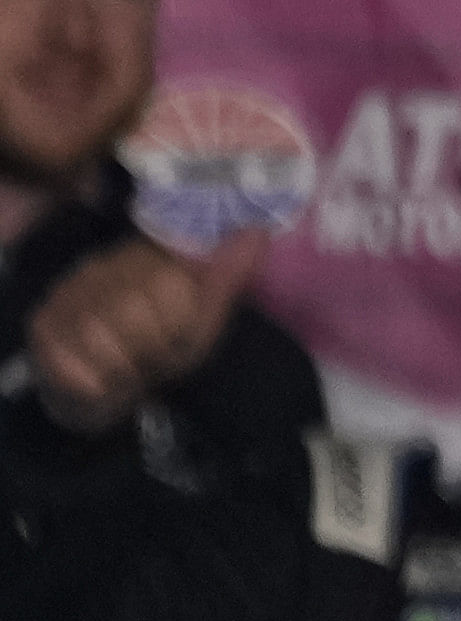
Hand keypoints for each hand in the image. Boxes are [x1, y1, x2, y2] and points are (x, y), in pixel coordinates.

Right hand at [26, 231, 252, 432]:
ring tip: (124, 365)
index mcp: (140, 259)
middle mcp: (96, 267)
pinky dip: (95, 382)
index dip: (178, 323)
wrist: (110, 392)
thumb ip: (227, 277)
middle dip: (150, 347)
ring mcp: (64, 295)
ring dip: (122, 366)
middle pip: (133, 312)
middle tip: (147, 355)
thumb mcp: (203, 320)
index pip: (169, 286)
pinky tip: (96, 377)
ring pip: (99, 337)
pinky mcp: (41, 327)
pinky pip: (73, 363)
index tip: (174, 335)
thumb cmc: (160, 351)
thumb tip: (258, 228)